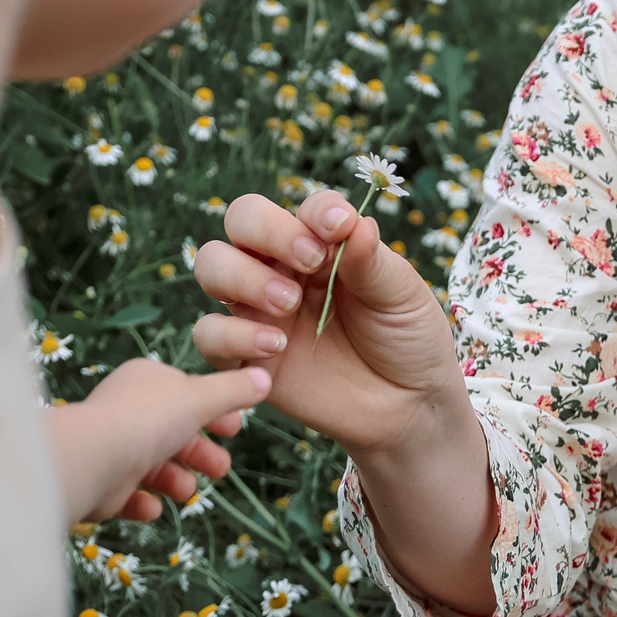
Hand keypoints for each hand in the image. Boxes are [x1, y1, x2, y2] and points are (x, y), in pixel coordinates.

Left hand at [47, 357, 269, 523]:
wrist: (92, 461)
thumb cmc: (149, 421)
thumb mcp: (201, 398)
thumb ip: (234, 391)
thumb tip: (266, 378)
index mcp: (147, 382)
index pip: (186, 394)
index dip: (214, 412)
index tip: (235, 430)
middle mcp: (126, 411)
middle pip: (173, 433)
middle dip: (200, 453)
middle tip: (221, 469)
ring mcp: (112, 447)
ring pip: (153, 465)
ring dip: (176, 480)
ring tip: (188, 492)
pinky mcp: (101, 483)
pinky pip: (129, 494)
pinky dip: (145, 502)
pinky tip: (155, 506)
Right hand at [190, 189, 467, 455]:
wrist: (406, 408)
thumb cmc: (407, 340)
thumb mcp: (403, 296)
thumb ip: (372, 261)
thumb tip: (353, 222)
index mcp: (323, 245)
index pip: (301, 209)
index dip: (315, 212)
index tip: (339, 228)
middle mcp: (282, 268)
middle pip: (241, 220)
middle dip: (267, 231)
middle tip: (309, 262)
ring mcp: (259, 310)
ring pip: (212, 265)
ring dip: (242, 276)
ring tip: (288, 305)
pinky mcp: (245, 356)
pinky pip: (208, 334)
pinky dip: (232, 335)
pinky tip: (276, 348)